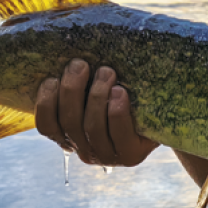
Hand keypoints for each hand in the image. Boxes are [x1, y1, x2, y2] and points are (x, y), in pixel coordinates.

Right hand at [35, 58, 158, 167]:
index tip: (53, 79)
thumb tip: (65, 51)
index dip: (45, 103)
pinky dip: (116, 112)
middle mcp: (84, 149)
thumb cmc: (122, 97)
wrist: (162, 118)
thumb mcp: (95, 90)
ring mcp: (106, 155)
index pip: (47, 126)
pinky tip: (120, 92)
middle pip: (69, 122)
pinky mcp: (130, 156)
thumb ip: (79, 81)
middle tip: (80, 65)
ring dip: (97, 96)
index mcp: (69, 135)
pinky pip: (118, 134)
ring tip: (106, 72)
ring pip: (92, 127)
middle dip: (72, 90)